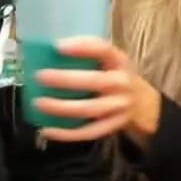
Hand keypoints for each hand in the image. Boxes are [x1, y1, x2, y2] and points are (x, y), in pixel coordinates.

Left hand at [34, 37, 160, 144]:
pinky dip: (66, 133)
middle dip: (64, 79)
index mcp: (119, 61)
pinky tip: (47, 130)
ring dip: (61, 107)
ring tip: (38, 103)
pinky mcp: (112, 126)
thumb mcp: (108, 60)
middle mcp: (122, 83)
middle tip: (39, 76)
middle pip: (94, 81)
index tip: (57, 46)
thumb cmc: (113, 75)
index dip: (81, 47)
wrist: (141, 103)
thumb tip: (43, 51)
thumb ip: (86, 55)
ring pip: (88, 109)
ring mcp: (118, 107)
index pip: (103, 49)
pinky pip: (87, 132)